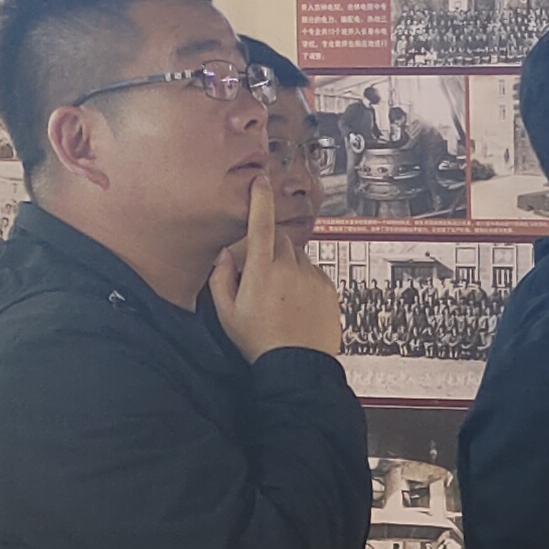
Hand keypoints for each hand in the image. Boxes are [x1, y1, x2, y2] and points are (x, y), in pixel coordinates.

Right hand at [209, 168, 342, 359]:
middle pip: (279, 239)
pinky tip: (296, 304)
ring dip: (287, 266)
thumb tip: (224, 255)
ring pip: (297, 256)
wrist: (298, 367)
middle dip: (269, 248)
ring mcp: (312, 277)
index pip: (260, 224)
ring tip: (280, 297)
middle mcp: (289, 268)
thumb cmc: (259, 342)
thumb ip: (220, 278)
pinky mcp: (328, 288)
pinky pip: (313, 272)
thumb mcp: (226, 313)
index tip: (260, 181)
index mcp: (261, 270)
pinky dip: (304, 279)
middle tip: (261, 275)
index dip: (259, 199)